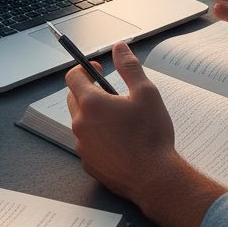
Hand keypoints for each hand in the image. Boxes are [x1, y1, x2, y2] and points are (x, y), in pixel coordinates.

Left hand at [65, 42, 226, 226]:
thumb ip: (129, 67)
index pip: (73, 77)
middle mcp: (80, 124)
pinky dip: (98, 136)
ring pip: (81, 121)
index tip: (99, 69)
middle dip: (89, 90)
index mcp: (91, 104)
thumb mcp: (146, 93)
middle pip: (74, 98)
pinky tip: (119, 140)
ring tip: (120, 119)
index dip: (85, 69)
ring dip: (94, 115)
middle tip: (112, 93)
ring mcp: (82, 146)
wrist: (154, 178)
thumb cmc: (151, 136)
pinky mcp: (88, 163)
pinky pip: (87, 142)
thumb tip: (119, 48)